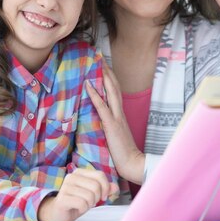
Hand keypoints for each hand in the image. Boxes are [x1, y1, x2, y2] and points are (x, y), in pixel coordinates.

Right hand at [37, 168, 117, 220]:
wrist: (58, 214)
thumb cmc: (76, 202)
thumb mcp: (93, 194)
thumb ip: (105, 189)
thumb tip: (115, 187)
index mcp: (79, 172)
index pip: (100, 175)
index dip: (106, 187)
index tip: (103, 196)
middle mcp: (71, 177)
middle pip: (96, 186)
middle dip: (97, 197)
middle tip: (91, 202)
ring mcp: (65, 187)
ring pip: (90, 196)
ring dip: (89, 204)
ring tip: (82, 205)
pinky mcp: (62, 199)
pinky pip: (82, 204)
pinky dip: (83, 209)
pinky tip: (77, 208)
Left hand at [85, 63, 144, 184]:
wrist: (132, 163)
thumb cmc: (121, 152)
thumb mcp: (114, 134)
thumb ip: (108, 124)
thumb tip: (98, 118)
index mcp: (120, 114)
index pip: (115, 91)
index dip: (109, 78)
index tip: (103, 65)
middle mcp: (119, 112)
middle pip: (114, 86)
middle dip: (107, 71)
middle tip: (99, 57)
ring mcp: (116, 117)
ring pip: (111, 92)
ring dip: (103, 77)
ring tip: (96, 64)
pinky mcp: (111, 125)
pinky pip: (102, 107)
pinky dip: (95, 95)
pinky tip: (88, 85)